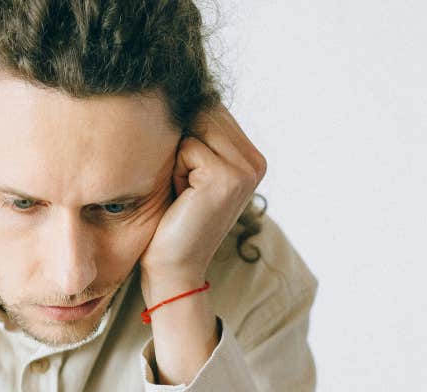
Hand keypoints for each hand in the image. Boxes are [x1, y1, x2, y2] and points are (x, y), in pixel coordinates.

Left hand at [139, 103, 266, 300]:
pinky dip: (174, 172)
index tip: (186, 182)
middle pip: (204, 114)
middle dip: (180, 146)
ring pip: (194, 128)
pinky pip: (187, 148)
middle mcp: (255, 162)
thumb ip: (197, 134)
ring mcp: (245, 170)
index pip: (210, 110)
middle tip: (181, 190)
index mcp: (251, 158)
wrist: (171, 269)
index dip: (184, 138)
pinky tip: (181, 200)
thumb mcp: (187, 172)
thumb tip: (182, 86)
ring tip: (181, 193)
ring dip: (176, 158)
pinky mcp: (227, 177)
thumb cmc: (170, 223)